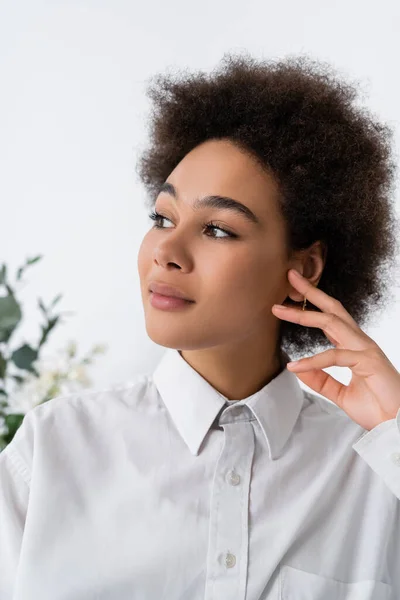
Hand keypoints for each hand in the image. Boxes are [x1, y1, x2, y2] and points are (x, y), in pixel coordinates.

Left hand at [272, 269, 399, 430]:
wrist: (396, 425)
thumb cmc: (376, 408)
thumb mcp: (340, 394)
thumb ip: (320, 380)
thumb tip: (297, 368)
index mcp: (354, 347)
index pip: (331, 318)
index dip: (312, 304)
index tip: (291, 294)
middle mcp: (360, 343)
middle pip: (333, 309)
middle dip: (311, 292)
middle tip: (290, 276)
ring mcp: (366, 349)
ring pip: (332, 323)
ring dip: (304, 315)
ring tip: (280, 310)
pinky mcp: (369, 361)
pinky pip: (335, 356)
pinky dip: (313, 361)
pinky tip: (295, 366)